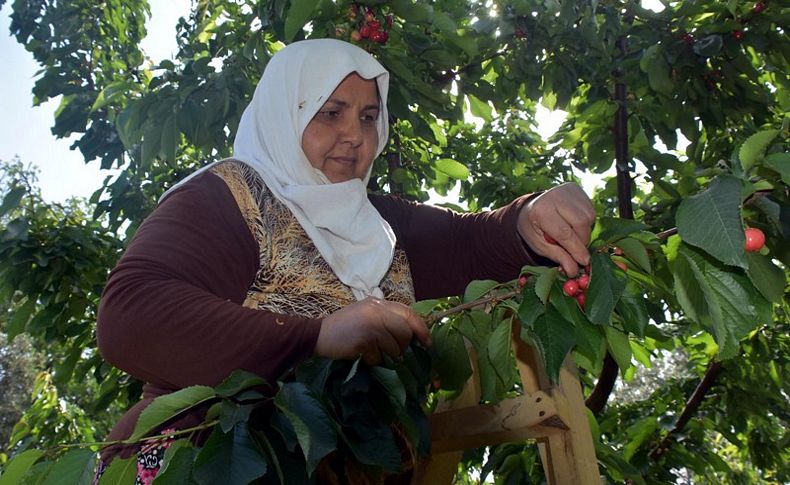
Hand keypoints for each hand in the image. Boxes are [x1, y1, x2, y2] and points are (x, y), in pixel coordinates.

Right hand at [314, 297, 431, 365]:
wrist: (318, 334)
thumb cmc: (344, 326)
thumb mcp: (366, 313)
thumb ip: (386, 317)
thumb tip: (411, 332)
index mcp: (379, 303)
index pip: (409, 314)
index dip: (421, 329)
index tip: (427, 342)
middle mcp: (376, 312)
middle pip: (405, 332)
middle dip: (403, 346)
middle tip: (394, 351)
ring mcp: (370, 326)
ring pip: (394, 348)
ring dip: (385, 355)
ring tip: (371, 350)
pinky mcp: (363, 342)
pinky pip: (378, 358)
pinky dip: (372, 360)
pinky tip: (361, 354)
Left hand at [517, 182, 595, 276]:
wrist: (531, 207)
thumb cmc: (534, 228)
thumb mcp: (539, 245)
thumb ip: (557, 256)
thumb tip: (573, 271)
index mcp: (540, 211)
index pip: (564, 233)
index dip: (576, 249)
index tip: (584, 262)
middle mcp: (554, 196)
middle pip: (580, 223)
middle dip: (582, 241)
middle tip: (576, 250)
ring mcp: (567, 190)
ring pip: (589, 216)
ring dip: (584, 231)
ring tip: (571, 235)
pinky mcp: (576, 188)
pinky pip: (590, 209)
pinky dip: (586, 222)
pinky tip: (574, 223)